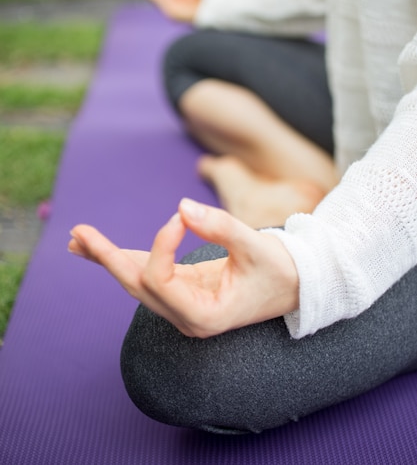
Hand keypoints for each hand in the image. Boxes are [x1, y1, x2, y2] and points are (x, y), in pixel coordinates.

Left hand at [68, 199, 298, 337]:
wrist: (297, 286)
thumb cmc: (282, 271)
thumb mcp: (257, 248)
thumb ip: (220, 227)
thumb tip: (180, 206)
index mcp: (204, 316)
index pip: (161, 280)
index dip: (162, 244)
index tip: (181, 216)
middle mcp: (187, 317)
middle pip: (137, 286)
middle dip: (107, 258)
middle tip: (78, 234)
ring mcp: (183, 306)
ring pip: (138, 282)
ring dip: (109, 259)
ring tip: (79, 240)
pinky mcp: (184, 291)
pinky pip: (150, 275)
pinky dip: (126, 259)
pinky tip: (102, 250)